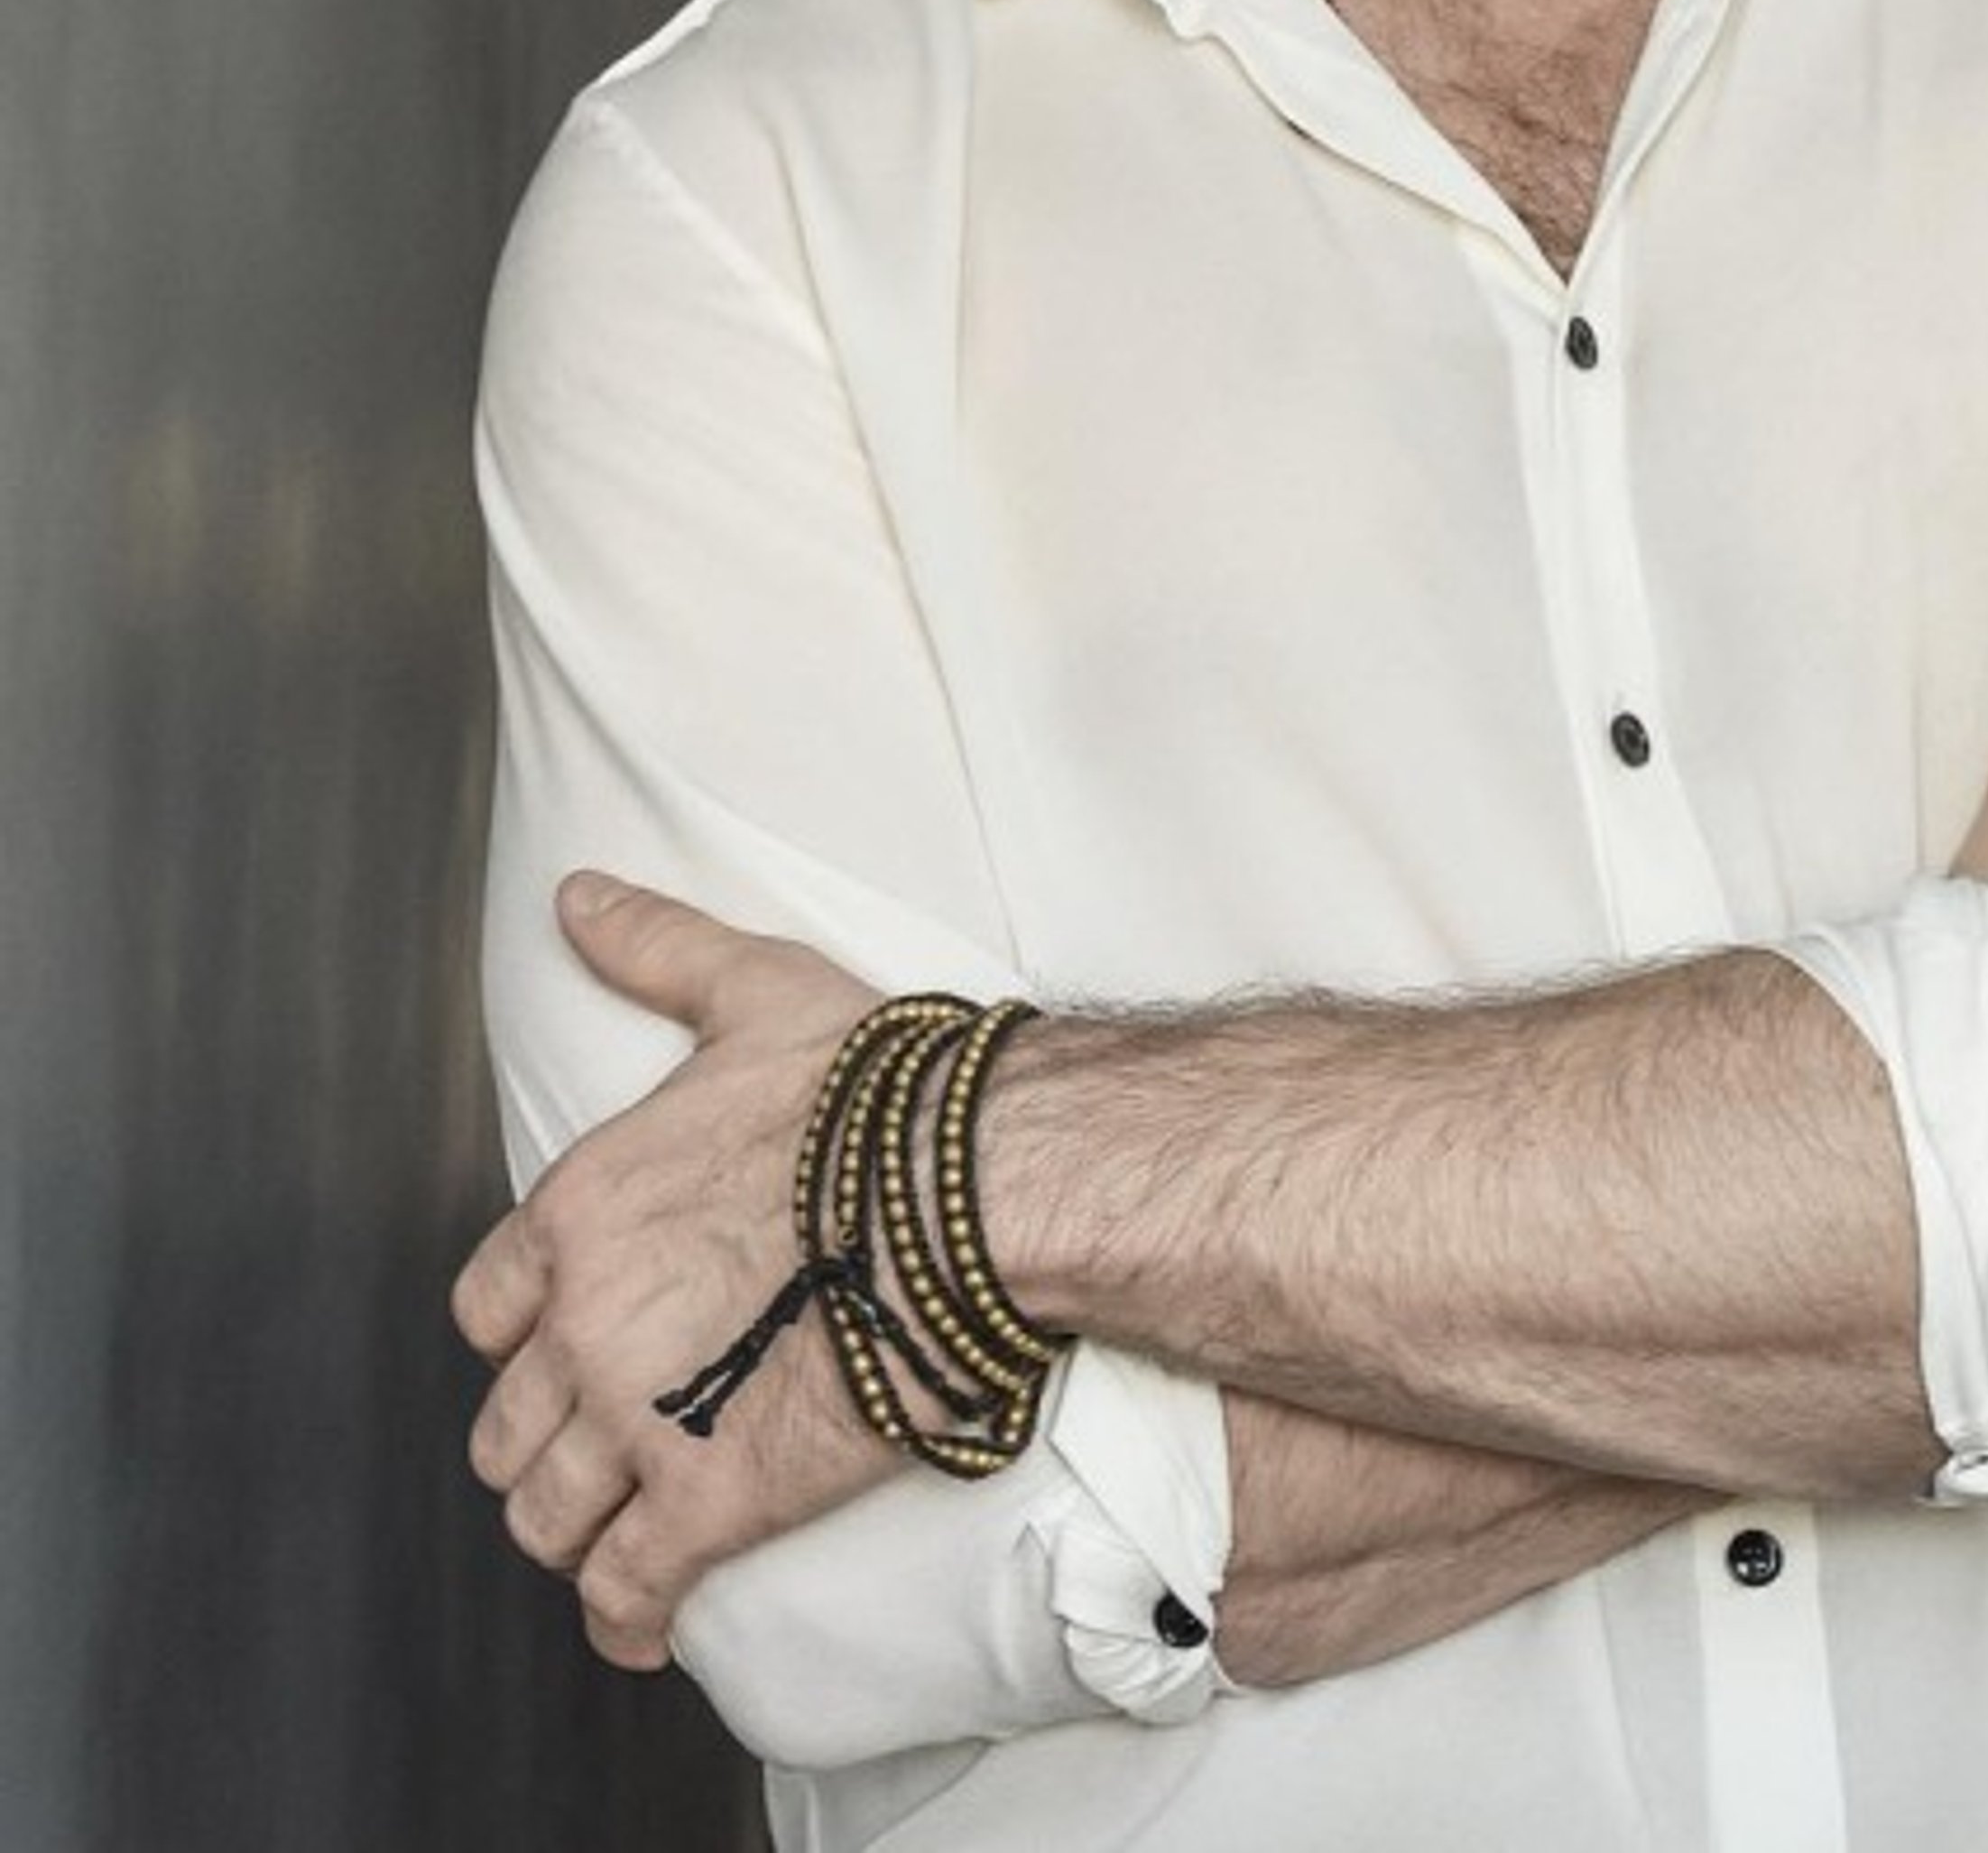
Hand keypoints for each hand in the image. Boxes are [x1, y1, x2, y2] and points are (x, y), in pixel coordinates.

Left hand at [452, 878, 896, 1667]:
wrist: (971, 1183)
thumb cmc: (874, 1086)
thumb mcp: (754, 991)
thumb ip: (656, 951)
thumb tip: (577, 895)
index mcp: (579, 1213)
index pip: (490, 1306)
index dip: (527, 1329)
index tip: (568, 1337)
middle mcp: (582, 1326)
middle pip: (507, 1425)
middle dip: (545, 1439)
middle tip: (606, 1439)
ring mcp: (638, 1422)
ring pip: (545, 1514)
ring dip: (571, 1529)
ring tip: (618, 1532)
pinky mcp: (708, 1503)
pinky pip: (624, 1591)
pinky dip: (623, 1614)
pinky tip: (646, 1618)